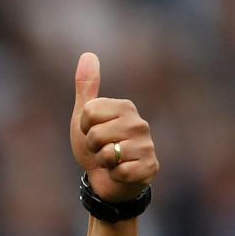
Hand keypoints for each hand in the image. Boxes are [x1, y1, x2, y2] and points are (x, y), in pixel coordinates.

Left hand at [70, 53, 158, 203]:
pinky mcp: (150, 167)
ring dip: (103, 163)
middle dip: (93, 148)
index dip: (84, 128)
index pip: (88, 112)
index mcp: (124, 107)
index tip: (92, 134)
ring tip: (111, 161)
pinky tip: (121, 173)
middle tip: (102, 150)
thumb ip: (86, 88)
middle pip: (96, 134)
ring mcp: (147, 145)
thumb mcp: (85, 117)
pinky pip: (120, 171)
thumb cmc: (97, 147)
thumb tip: (88, 54)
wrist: (107, 181)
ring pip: (108, 153)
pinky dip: (114, 176)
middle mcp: (139, 123)